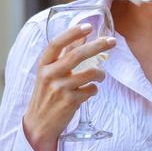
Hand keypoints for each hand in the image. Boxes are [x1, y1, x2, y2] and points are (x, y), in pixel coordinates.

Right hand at [22, 24, 114, 150]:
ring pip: (90, 73)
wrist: (39, 124)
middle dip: (98, 46)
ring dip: (100, 73)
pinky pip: (92, 90)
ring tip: (100, 76)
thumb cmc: (47, 94)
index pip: (56, 43)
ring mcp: (60, 89)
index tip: (88, 26)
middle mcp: (50, 75)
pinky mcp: (70, 102)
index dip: (73, 33)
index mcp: (43, 65)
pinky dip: (94, 89)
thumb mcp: (49, 74)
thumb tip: (80, 37)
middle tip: (112, 41)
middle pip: (78, 55)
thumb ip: (63, 57)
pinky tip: (89, 92)